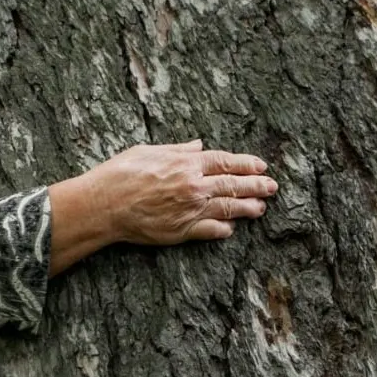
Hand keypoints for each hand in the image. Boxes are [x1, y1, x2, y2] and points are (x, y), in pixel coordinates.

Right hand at [47, 139, 275, 275]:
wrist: (104, 204)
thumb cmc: (120, 174)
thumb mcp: (148, 151)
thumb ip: (177, 149)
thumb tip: (198, 145)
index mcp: (186, 163)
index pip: (225, 162)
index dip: (246, 164)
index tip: (261, 166)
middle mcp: (193, 186)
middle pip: (233, 185)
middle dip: (256, 186)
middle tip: (272, 187)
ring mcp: (190, 210)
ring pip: (227, 209)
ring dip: (247, 209)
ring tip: (260, 208)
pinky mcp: (181, 231)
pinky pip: (210, 232)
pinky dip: (223, 230)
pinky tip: (231, 229)